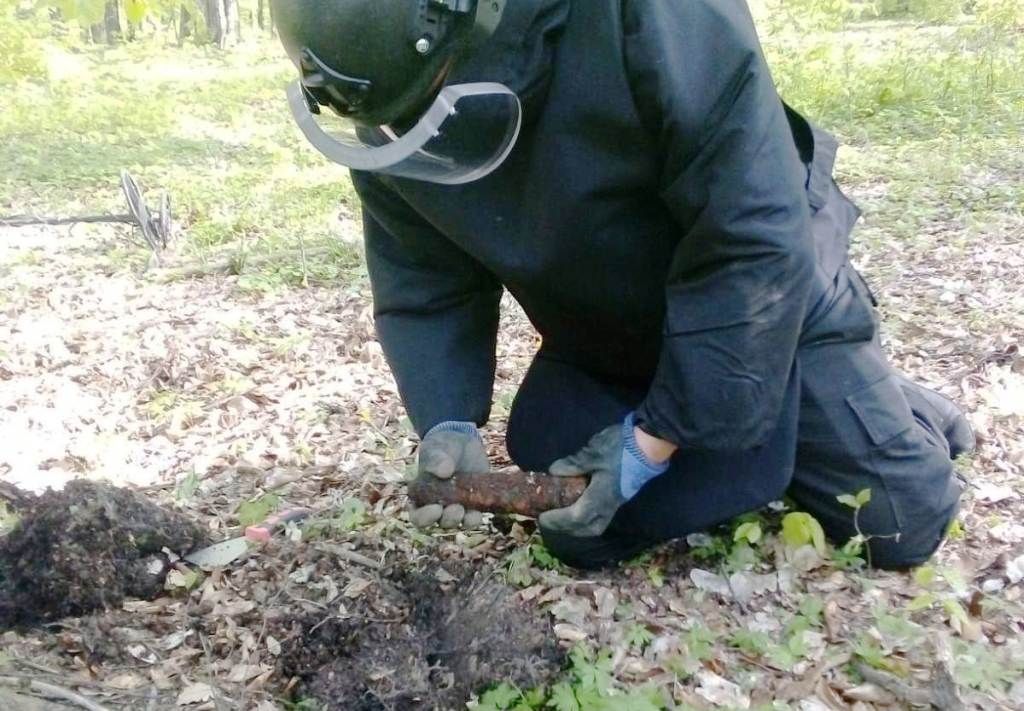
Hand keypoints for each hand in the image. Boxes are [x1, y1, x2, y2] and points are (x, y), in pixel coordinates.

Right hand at [408, 422, 487, 529]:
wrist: (462, 442)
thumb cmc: (441, 446)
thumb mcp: (435, 448)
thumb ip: (436, 459)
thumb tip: (444, 471)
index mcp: (421, 497)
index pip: (417, 516)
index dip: (425, 518)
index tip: (435, 509)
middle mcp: (437, 506)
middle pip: (440, 523)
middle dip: (449, 519)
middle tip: (456, 509)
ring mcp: (456, 506)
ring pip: (459, 522)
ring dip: (465, 521)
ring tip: (470, 512)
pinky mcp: (473, 503)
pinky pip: (475, 516)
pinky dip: (479, 514)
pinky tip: (484, 507)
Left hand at [538, 413, 670, 537]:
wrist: (650, 444)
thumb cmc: (620, 448)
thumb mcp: (592, 453)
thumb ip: (572, 464)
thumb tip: (554, 472)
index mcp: (600, 497)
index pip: (575, 518)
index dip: (557, 520)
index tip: (542, 516)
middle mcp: (608, 506)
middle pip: (587, 529)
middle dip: (566, 529)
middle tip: (550, 520)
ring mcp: (616, 503)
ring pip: (596, 525)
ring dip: (577, 526)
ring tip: (562, 517)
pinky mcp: (620, 497)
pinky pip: (601, 517)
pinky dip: (586, 518)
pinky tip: (579, 506)